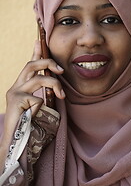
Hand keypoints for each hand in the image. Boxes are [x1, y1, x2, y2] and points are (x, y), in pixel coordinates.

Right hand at [1, 41, 64, 156]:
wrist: (15, 144)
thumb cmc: (30, 126)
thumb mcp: (38, 106)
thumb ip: (43, 94)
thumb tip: (55, 86)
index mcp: (22, 87)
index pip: (29, 65)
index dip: (35, 53)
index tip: (39, 40)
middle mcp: (16, 87)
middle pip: (31, 65)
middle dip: (48, 62)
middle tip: (61, 69)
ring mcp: (15, 93)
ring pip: (39, 78)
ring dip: (55, 85)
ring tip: (61, 96)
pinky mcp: (16, 101)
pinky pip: (38, 98)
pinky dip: (43, 106)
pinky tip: (36, 116)